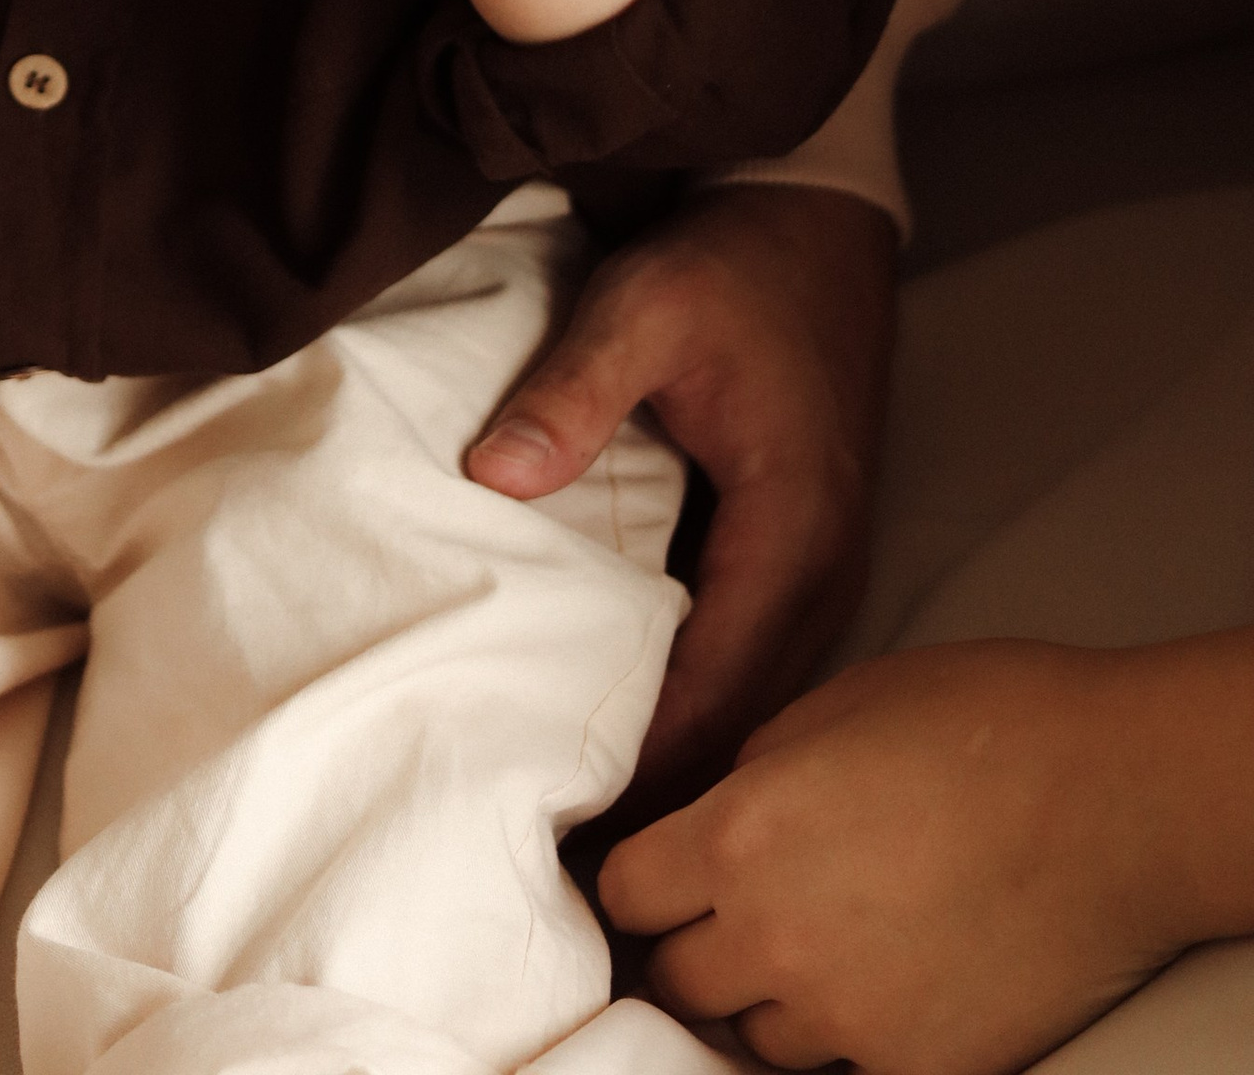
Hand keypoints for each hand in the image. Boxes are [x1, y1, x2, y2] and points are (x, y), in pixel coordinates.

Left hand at [469, 184, 895, 820]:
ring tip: (595, 832)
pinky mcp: (803, 556)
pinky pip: (756, 665)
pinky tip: (639, 738)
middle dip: (666, 800)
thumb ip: (571, 391)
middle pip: (745, 729)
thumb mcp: (643, 306)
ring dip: (688, 766)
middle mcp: (823, 573)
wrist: (816, 221)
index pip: (715, 693)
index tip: (568, 835)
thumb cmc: (732, 264)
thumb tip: (493, 476)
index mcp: (792, 532)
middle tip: (568, 867)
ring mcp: (822, 570)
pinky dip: (704, 712)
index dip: (645, 770)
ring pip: (757, 708)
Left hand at [601, 638, 1218, 1074]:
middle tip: (724, 914)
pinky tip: (874, 988)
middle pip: (677, 977)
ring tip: (812, 947)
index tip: (657, 874)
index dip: (638, 880)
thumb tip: (716, 809)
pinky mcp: (921, 1066)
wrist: (1116, 798)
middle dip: (689, 943)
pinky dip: (844, 1040)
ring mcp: (849, 1016)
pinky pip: (842, 1073)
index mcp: (740, 833)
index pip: (626, 892)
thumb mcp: (833, 706)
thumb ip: (752, 770)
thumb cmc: (983, 722)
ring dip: (764, 998)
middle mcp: (777, 936)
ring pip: (754, 1036)